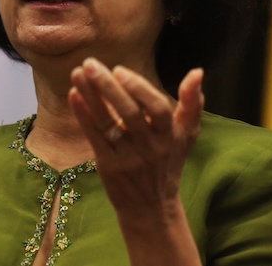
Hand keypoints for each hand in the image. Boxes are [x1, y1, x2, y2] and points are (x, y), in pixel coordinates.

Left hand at [67, 58, 203, 231]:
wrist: (151, 207)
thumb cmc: (168, 161)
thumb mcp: (187, 135)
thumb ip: (193, 103)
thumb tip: (198, 71)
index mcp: (169, 135)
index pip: (157, 108)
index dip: (139, 88)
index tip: (119, 69)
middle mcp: (150, 146)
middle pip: (129, 113)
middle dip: (108, 87)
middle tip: (90, 64)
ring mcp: (128, 157)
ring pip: (107, 123)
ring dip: (90, 96)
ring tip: (77, 73)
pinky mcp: (109, 166)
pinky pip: (95, 137)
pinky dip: (83, 116)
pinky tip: (73, 95)